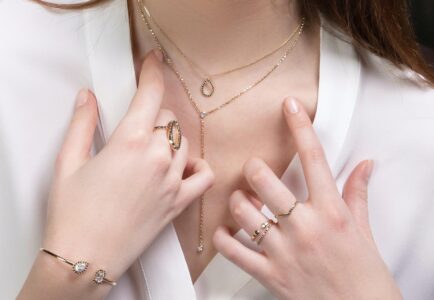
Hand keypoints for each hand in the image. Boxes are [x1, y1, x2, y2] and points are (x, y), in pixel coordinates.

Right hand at [19, 51, 213, 298]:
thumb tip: (88, 97)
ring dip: (170, 138)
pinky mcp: (179, 203)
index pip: (150, 95)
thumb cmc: (72, 213)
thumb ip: (82, 124)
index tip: (154, 59)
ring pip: (184, 142)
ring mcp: (172, 181)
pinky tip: (181, 167)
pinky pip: (204, 176)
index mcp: (129, 143)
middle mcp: (157, 158)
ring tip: (149, 149)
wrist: (85, 258)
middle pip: (168, 118)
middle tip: (135, 125)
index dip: (153, 72)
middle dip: (153, 115)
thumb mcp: (68, 162)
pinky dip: (197, 166)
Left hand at [213, 97, 401, 299]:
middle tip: (254, 172)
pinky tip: (226, 232)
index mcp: (331, 211)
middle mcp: (305, 226)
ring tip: (243, 202)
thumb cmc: (363, 271)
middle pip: (264, 180)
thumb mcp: (363, 229)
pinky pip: (234, 251)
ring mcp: (285, 251)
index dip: (300, 126)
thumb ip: (358, 193)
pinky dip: (224, 238)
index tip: (289, 105)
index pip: (314, 158)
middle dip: (253, 170)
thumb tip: (365, 165)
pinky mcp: (270, 274)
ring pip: (244, 212)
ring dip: (238, 202)